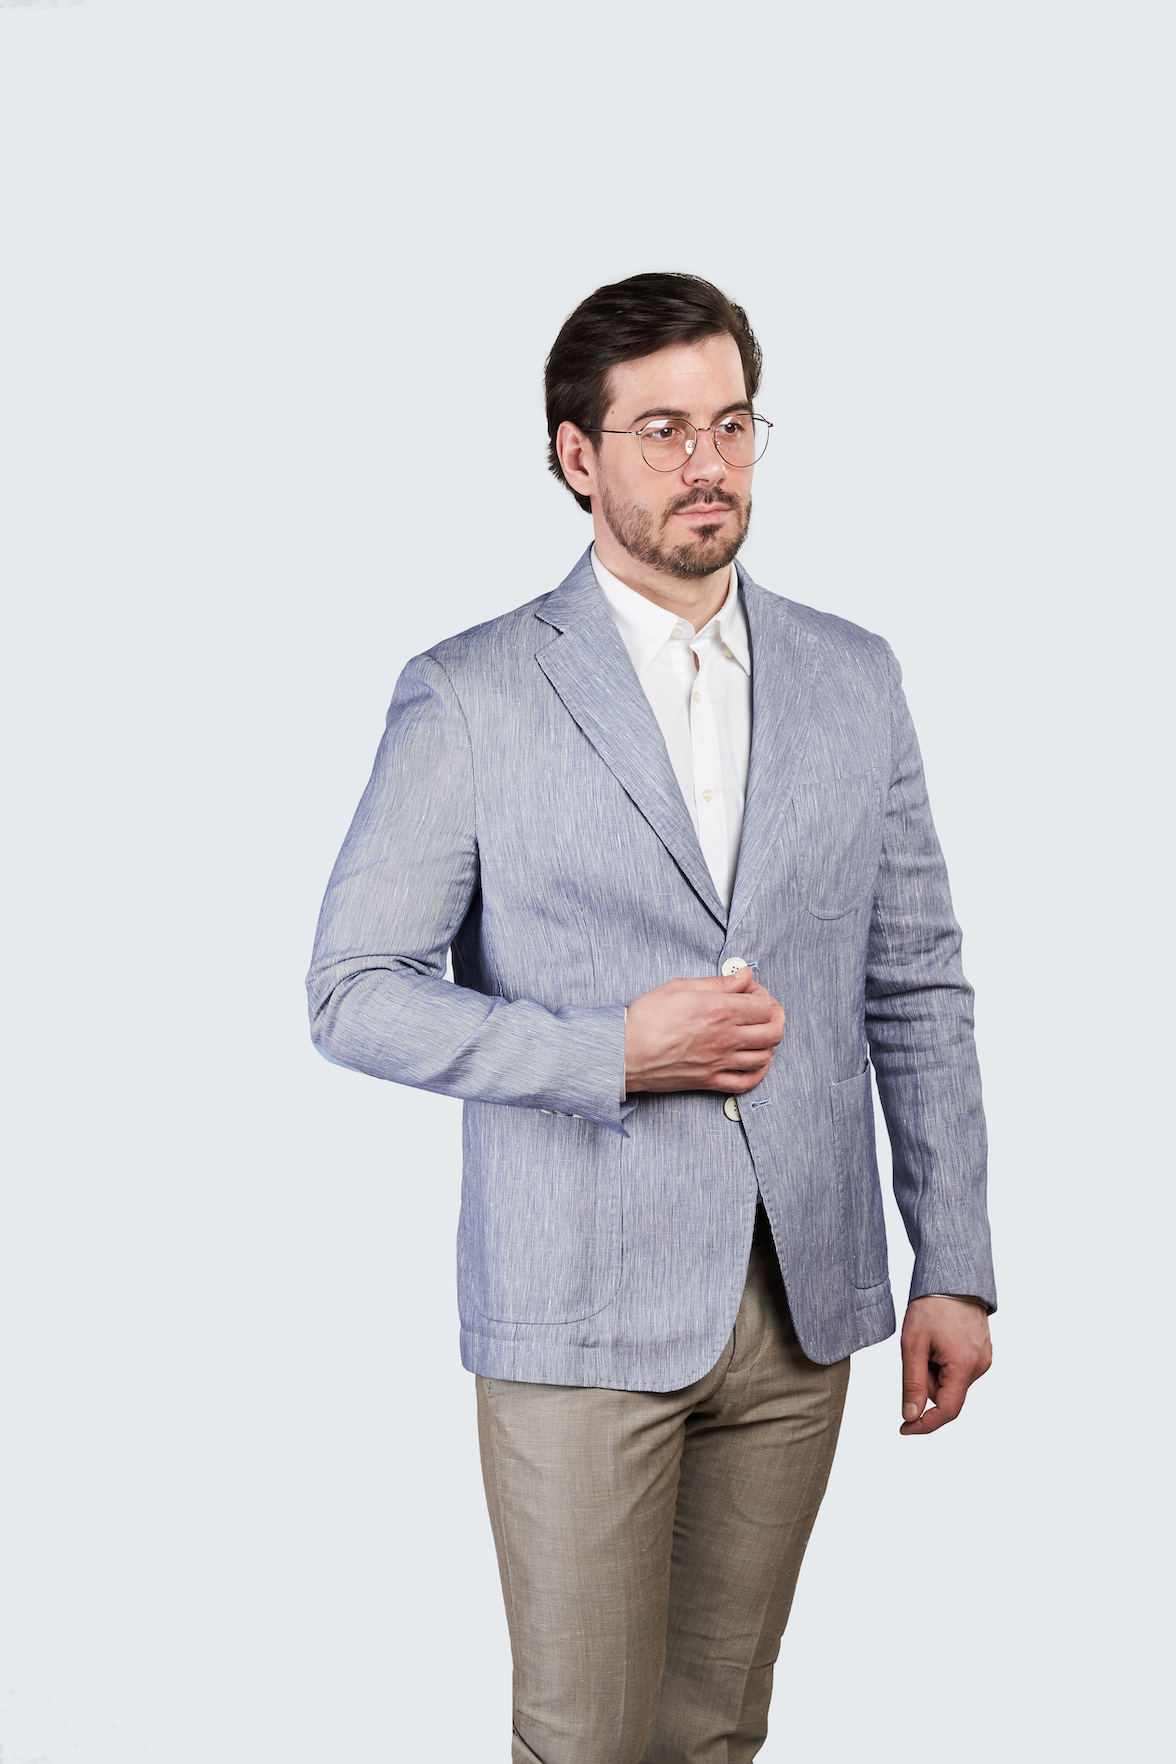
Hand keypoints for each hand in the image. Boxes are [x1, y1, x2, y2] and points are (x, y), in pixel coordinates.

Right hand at [624, 968, 784, 1093]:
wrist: (624, 1052)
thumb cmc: (646, 1018)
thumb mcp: (680, 986)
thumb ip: (717, 983)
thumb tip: (742, 977)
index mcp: (720, 1011)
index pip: (764, 1006)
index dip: (764, 996)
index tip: (752, 993)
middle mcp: (725, 1038)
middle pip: (773, 1031)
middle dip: (776, 1018)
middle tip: (765, 1012)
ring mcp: (720, 1062)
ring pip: (765, 1057)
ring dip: (769, 1043)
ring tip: (758, 1034)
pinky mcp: (710, 1081)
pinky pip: (747, 1082)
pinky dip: (758, 1072)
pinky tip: (755, 1062)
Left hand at [899, 1296, 991, 1434]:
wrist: (951, 1278)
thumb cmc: (931, 1306)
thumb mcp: (913, 1345)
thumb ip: (913, 1384)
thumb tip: (911, 1416)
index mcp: (964, 1366)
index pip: (947, 1411)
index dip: (924, 1424)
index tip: (904, 1429)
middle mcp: (980, 1366)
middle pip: (945, 1393)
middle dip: (926, 1380)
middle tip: (918, 1351)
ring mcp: (984, 1359)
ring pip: (950, 1381)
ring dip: (934, 1369)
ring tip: (930, 1340)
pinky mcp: (982, 1352)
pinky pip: (957, 1369)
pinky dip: (943, 1361)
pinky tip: (940, 1340)